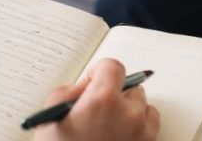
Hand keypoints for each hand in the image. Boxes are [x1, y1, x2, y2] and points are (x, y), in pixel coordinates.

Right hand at [33, 58, 159, 140]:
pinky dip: (138, 130)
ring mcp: (142, 134)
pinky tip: (118, 138)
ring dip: (130, 112)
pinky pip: (150, 129)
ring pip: (144, 108)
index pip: (113, 67)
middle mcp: (128, 114)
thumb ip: (70, 92)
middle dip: (115, 95)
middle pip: (131, 88)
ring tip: (108, 127)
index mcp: (103, 100)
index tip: (92, 82)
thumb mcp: (51, 114)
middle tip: (96, 109)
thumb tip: (84, 88)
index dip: (99, 73)